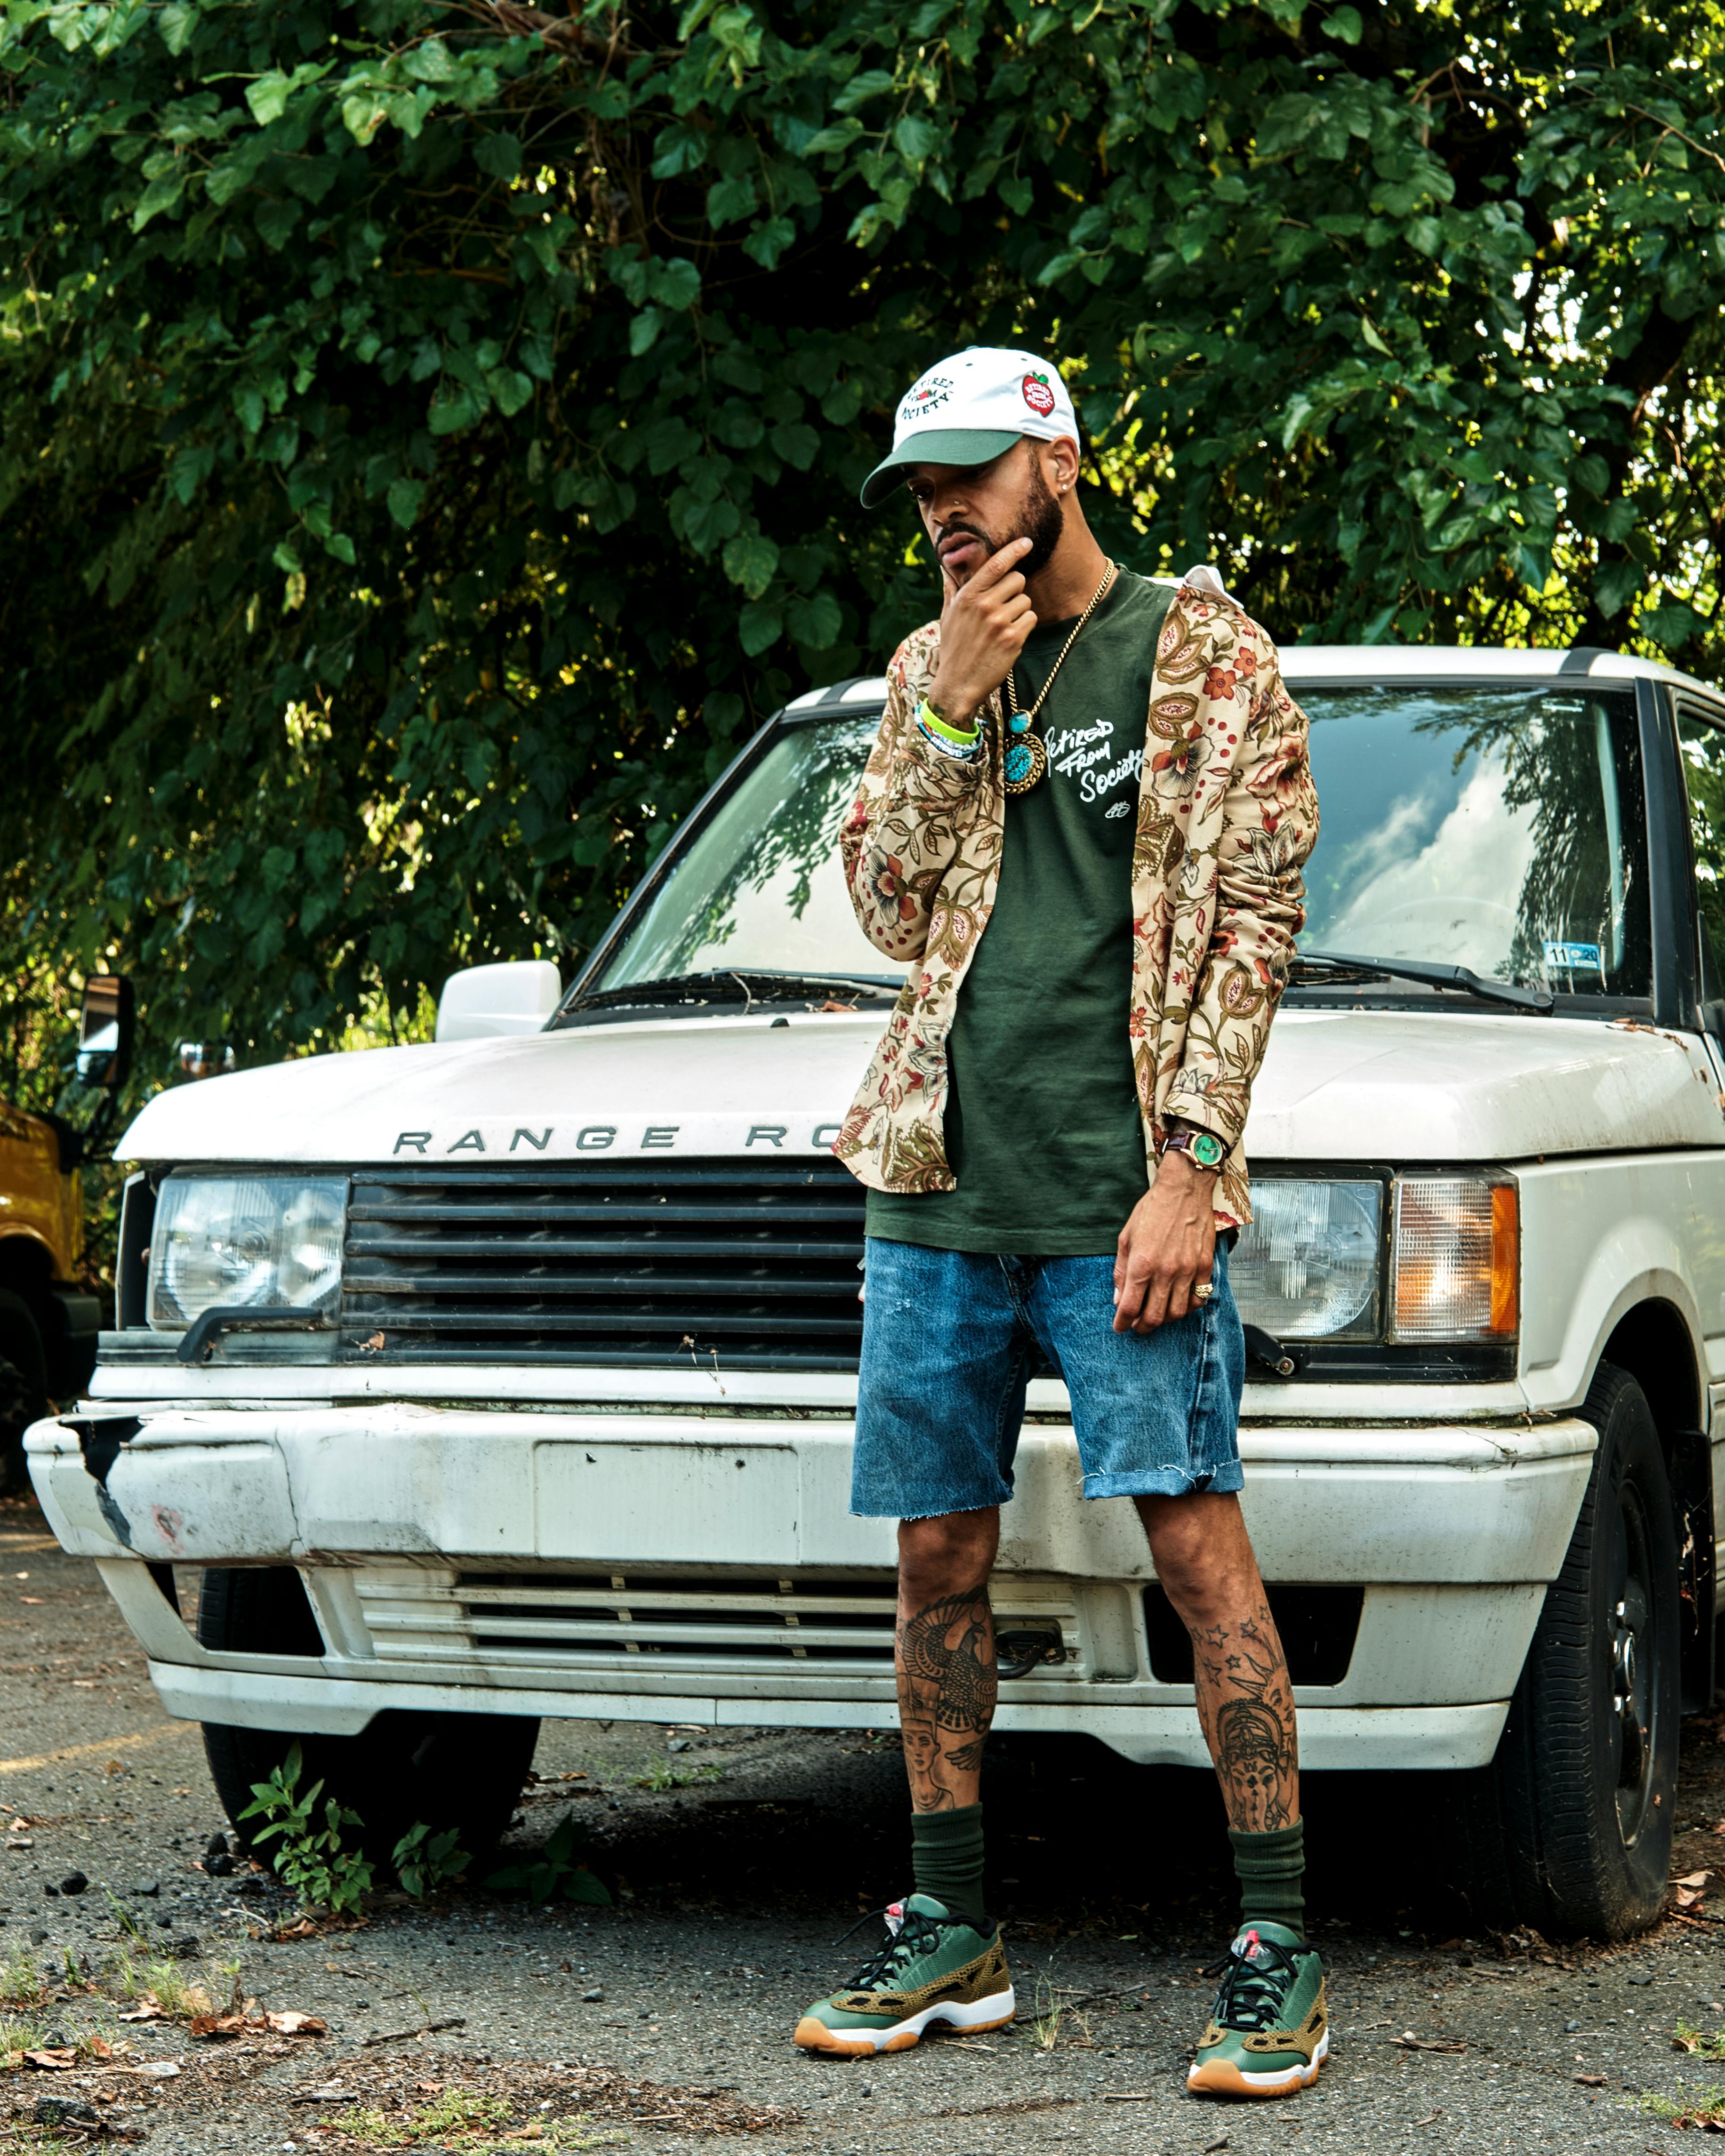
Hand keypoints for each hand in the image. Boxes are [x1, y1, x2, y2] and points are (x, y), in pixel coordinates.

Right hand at [926, 536, 1035, 728]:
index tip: (1027, 542)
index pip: (995, 564)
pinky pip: (1031, 619)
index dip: (1014, 550)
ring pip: (1026, 601)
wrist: (957, 685)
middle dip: (1015, 591)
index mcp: (967, 597)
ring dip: (1019, 612)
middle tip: (1003, 608)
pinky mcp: (1013, 638)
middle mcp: (983, 606)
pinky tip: (1009, 639)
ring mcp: (999, 622)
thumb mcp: (947, 616)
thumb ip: (951, 589)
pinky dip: (1024, 628)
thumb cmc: (953, 649)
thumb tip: (945, 567)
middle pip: (1017, 580)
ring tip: (1002, 628)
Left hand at [1112, 1152, 1218, 1332]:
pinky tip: (1179, 1302)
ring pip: (1178, 1313)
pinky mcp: (1205, 1266)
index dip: (1122, 1322)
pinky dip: (1188, 1307)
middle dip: (1141, 1327)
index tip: (1119, 1327)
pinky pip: (1199, 1299)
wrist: (1184, 1189)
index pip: (1130, 1307)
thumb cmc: (1152, 1209)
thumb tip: (1119, 1298)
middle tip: (1136, 1326)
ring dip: (1164, 1319)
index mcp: (1142, 1263)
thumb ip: (1121, 1271)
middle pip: (1154, 1317)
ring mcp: (1188, 1270)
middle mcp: (1165, 1271)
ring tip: (1156, 1315)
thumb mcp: (1126, 1237)